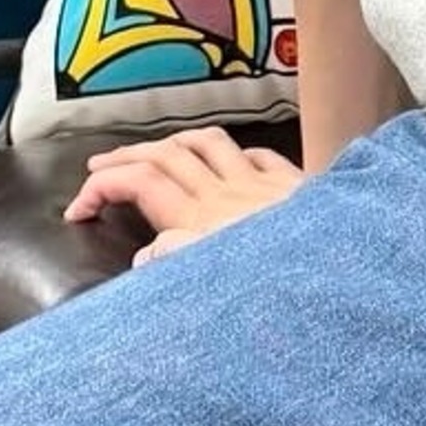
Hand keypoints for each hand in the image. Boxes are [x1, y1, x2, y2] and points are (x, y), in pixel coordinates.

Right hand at [64, 127, 303, 266]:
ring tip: (154, 151)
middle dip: (127, 156)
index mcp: (204, 222)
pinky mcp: (297, 186)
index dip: (102, 187)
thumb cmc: (286, 281)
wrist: (347, 266)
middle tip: (98, 167)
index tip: (78, 209)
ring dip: (175, 143)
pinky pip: (260, 156)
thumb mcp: (222, 283)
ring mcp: (264, 185)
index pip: (141, 184)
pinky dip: (238, 153)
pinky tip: (233, 160)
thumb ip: (178, 263)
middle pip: (168, 156)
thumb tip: (147, 254)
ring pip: (210, 143)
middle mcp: (230, 195)